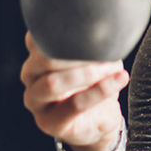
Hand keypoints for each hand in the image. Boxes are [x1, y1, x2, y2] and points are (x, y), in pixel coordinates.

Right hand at [21, 32, 128, 150]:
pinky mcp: (49, 121)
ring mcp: (35, 100)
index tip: (94, 29)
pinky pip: (74, 105)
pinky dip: (100, 91)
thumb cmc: (94, 84)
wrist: (97, 121)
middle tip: (108, 50)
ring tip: (113, 67)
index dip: (66, 31)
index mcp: (37, 56)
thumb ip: (93, 44)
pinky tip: (120, 79)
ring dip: (87, 74)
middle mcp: (31, 75)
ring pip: (53, 83)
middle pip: (44, 58)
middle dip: (79, 53)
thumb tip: (110, 31)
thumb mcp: (95, 58)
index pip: (38, 37)